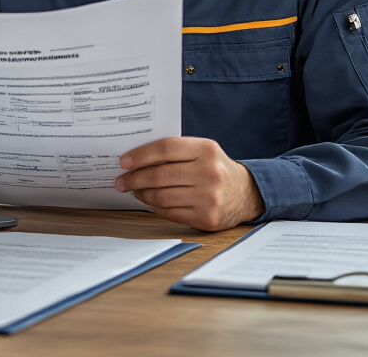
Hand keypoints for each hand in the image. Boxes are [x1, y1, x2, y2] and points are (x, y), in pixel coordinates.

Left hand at [115, 137, 264, 230]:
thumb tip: (135, 160)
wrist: (246, 193)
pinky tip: (150, 202)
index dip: (140, 155)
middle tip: (121, 181)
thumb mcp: (202, 151)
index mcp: (206, 150)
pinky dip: (155, 208)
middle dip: (134, 179)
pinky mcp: (207, 218)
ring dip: (142, 194)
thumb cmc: (215, 168)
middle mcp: (209, 173)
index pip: (165, 149)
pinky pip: (170, 213)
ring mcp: (209, 198)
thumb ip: (175, 152)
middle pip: (160, 175)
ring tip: (135, 191)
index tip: (123, 162)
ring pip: (162, 197)